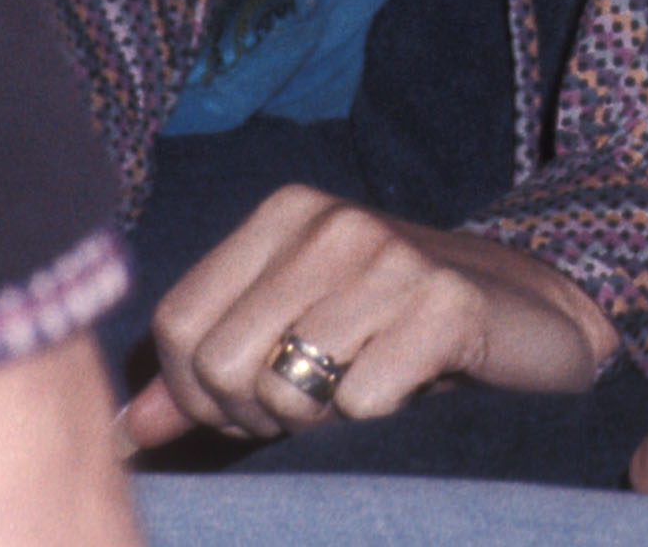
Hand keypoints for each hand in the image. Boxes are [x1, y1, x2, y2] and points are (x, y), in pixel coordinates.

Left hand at [118, 184, 616, 449]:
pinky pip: (362, 402)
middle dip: (258, 414)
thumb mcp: (293, 337)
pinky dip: (380, 417)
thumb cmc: (391, 333)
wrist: (526, 316)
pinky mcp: (444, 303)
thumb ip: (203, 378)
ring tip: (366, 386)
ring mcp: (390, 256)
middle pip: (222, 364)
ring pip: (287, 389)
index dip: (197, 393)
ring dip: (322, 419)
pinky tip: (412, 383)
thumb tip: (120, 434)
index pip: (177, 325)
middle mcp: (332, 220)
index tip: (252, 402)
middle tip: (317, 401)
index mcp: (285, 213)